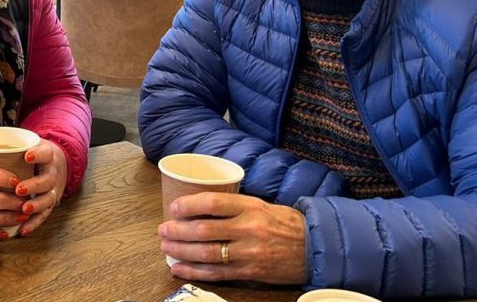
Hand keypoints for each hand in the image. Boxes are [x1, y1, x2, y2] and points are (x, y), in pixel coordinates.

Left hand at [14, 138, 67, 236]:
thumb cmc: (34, 156)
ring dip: (36, 205)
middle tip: (19, 189)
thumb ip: (11, 147)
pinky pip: (43, 216)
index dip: (37, 155)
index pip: (45, 153)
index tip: (27, 156)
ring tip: (24, 208)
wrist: (55, 164)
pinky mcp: (49, 204)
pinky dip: (33, 223)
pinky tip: (23, 229)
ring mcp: (52, 190)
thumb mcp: (28, 145)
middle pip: (46, 180)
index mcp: (47, 156)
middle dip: (34, 185)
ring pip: (47, 199)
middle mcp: (52, 173)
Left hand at [158, 192, 306, 284]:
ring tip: (165, 247)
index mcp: (251, 206)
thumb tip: (198, 208)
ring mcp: (249, 252)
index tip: (174, 207)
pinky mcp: (250, 272)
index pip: (213, 203)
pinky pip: (217, 273)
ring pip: (207, 253)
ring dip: (181, 251)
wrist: (313, 246)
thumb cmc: (284, 223)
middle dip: (178, 231)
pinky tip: (179, 268)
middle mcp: (249, 228)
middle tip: (163, 230)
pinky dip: (194, 271)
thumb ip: (233, 207)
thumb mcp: (260, 205)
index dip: (189, 205)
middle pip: (205, 230)